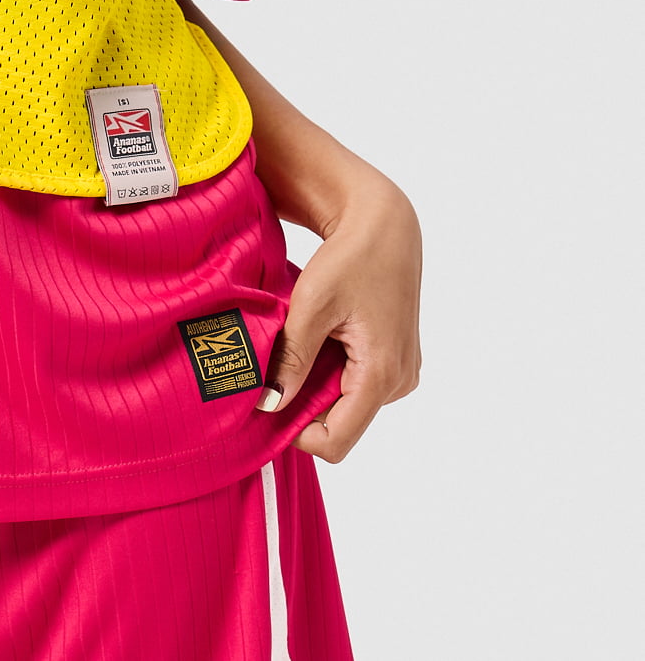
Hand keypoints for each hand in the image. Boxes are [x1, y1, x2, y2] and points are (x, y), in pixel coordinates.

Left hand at [257, 170, 422, 461]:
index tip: (265, 402)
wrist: (384, 226)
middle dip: (302, 406)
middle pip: (340, 423)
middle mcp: (398, 382)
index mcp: (381, 374)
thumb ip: (292, 360)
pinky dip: (329, 371)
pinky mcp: (394, 359)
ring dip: (315, 385)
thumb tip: (269, 405)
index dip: (297, 433)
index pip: (336, 441)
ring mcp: (400, 372)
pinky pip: (356, 383)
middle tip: (271, 370)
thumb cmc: (350, 258)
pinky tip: (315, 341)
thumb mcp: (312, 306)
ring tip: (294, 346)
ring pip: (346, 403)